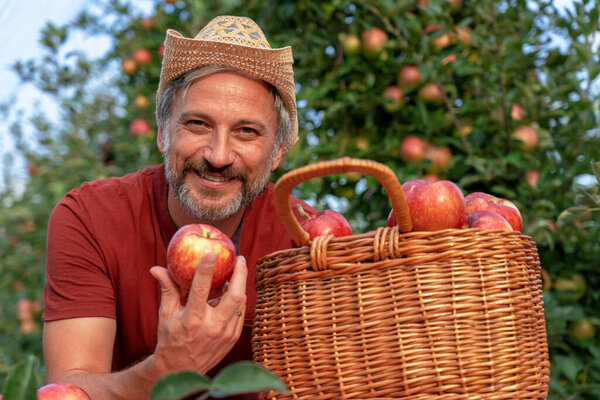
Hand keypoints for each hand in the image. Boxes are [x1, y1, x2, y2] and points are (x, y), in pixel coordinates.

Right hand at [149, 252, 246, 373]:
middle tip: (239, 258)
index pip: (201, 290)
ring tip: (236, 271)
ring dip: (240, 285)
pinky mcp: (233, 339)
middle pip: (234, 296)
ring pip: (240, 303)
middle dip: (240, 274)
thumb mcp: (166, 314)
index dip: (207, 270)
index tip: (212, 253)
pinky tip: (233, 290)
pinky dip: (238, 300)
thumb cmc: (171, 338)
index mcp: (192, 320)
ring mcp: (225, 334)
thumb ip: (167, 289)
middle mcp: (212, 327)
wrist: (181, 370)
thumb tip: (156, 268)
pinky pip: (240, 313)